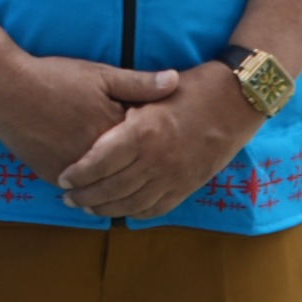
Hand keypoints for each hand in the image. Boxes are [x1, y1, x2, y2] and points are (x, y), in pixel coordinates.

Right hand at [0, 52, 177, 186]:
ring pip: (104, 186)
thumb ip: (139, 83)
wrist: (4, 89)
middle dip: (140, 170)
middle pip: (128, 172)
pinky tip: (97, 184)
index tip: (165, 141)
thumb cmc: (53, 78)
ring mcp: (73, 172)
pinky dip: (88, 186)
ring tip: (130, 184)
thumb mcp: (100, 75)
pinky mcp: (52, 176)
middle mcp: (97, 160)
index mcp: (114, 134)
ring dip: (116, 185)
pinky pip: (78, 188)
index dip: (155, 143)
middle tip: (154, 170)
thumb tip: (177, 80)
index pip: (146, 148)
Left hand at [55, 59, 264, 219]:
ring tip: (88, 207)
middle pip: (113, 187)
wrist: (238, 101)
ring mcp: (175, 176)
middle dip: (86, 196)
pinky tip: (122, 211)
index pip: (101, 161)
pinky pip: (158, 207)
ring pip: (133, 203)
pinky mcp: (189, 186)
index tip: (63, 178)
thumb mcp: (153, 90)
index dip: (79, 173)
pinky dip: (136, 212)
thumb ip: (125, 104)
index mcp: (144, 132)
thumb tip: (93, 115)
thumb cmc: (192, 88)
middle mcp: (158, 159)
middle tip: (67, 198)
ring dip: (106, 208)